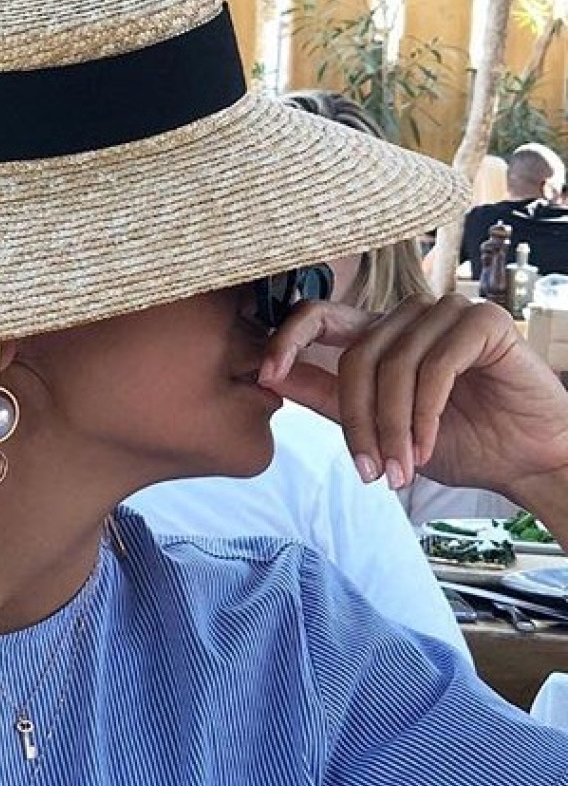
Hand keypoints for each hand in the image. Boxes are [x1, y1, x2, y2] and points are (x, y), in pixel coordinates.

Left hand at [258, 294, 567, 501]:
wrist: (522, 458)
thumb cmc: (453, 441)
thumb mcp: (375, 426)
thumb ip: (328, 397)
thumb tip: (269, 375)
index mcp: (377, 334)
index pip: (317, 316)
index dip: (285, 340)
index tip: (263, 375)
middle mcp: (408, 316)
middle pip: (354, 358)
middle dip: (358, 423)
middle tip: (369, 472)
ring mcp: (445, 313)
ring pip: (392, 367)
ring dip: (392, 429)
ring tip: (400, 470)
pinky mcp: (482, 322)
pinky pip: (433, 368)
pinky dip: (423, 415)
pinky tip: (426, 447)